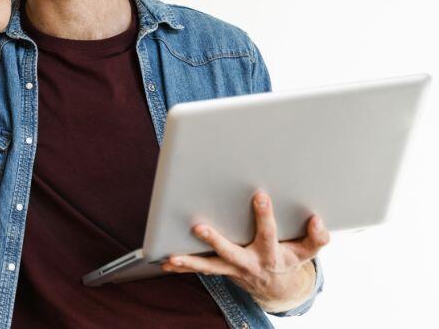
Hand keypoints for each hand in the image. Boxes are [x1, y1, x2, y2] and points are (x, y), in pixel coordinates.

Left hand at [161, 191, 329, 311]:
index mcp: (270, 255)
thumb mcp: (306, 252)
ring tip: (172, 256)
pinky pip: (199, 270)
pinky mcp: (219, 270)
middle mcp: (248, 263)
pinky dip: (182, 266)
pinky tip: (165, 261)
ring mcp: (231, 269)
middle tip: (199, 227)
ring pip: (209, 266)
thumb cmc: (287, 259)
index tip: (260, 196)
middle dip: (215, 240)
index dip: (265, 215)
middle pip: (230, 252)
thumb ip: (316, 237)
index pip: (268, 233)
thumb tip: (317, 220)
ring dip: (190, 260)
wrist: (275, 286)